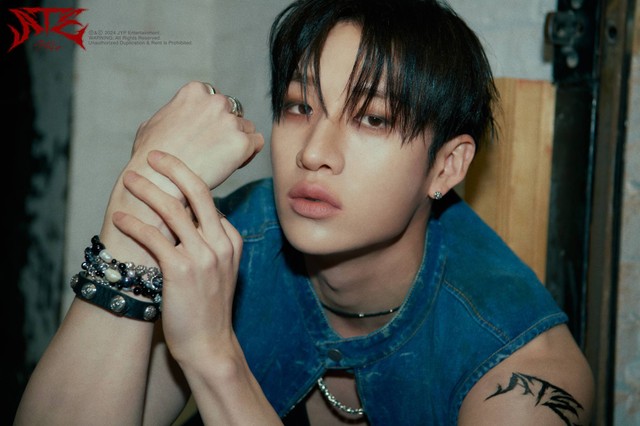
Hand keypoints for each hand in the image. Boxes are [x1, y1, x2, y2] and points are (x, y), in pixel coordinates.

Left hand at [113, 150, 240, 360]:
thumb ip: (210, 242)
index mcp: (232, 239)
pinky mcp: (180, 270)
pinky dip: (134, 224)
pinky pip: (154, 237)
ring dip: (146, 190)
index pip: (207, 201)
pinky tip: (120, 220)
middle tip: (153, 155)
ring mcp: (203, 255)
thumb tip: (186, 219)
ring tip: (129, 179)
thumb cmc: (209, 307)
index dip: (184, 182)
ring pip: (172, 209)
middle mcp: (221, 242)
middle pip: (198, 191)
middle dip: (173, 167)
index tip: (166, 170)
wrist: (210, 344)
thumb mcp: (221, 269)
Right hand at [127, 81, 264, 196]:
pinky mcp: (242, 143)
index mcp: (194, 92)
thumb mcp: (153, 123)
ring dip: (237, 141)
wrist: (158, 179)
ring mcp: (230, 122)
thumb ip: (172, 113)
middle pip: (232, 111)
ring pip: (246, 127)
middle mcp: (215, 102)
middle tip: (214, 149)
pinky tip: (233, 164)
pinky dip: (249, 153)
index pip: (214, 98)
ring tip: (221, 160)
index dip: (211, 117)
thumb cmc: (150, 156)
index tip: (204, 134)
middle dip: (226, 127)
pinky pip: (256, 142)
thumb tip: (175, 116)